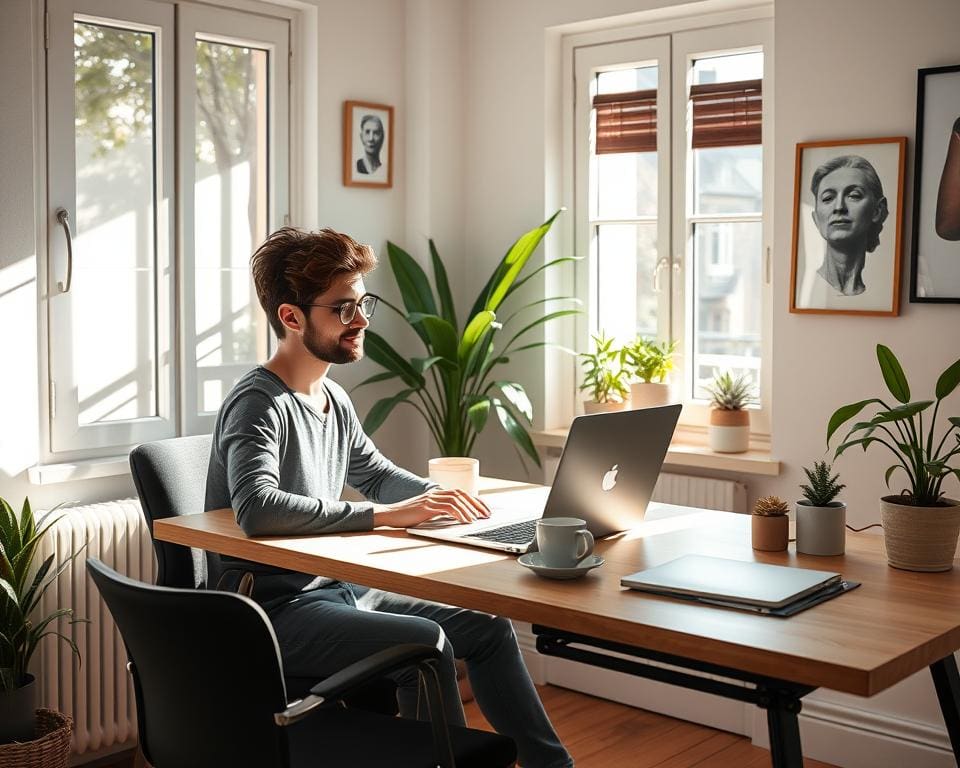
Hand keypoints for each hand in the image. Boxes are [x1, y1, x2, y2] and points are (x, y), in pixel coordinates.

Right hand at [372, 488, 490, 528]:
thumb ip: (439, 513)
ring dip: (469, 510)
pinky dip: (459, 514)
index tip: (484, 510)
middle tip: (486, 514)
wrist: (389, 515)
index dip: (474, 501)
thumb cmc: (406, 517)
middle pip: (461, 494)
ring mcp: (431, 499)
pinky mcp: (427, 506)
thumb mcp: (426, 514)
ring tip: (477, 520)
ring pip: (456, 499)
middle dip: (476, 504)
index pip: (460, 493)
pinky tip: (464, 521)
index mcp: (436, 494)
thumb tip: (455, 519)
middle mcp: (435, 493)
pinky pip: (447, 508)